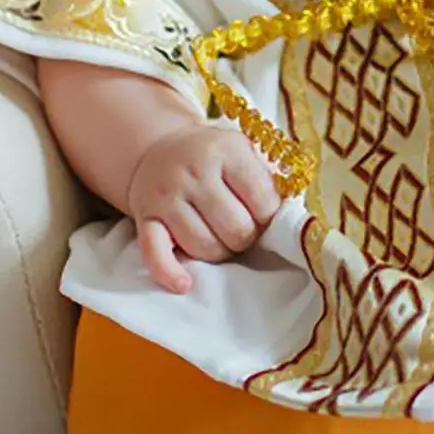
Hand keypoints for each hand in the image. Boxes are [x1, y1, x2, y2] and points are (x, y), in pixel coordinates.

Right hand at [125, 123, 281, 292]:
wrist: (157, 148)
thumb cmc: (212, 157)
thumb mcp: (242, 151)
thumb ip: (267, 179)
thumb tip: (288, 219)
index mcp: (226, 151)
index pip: (262, 201)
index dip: (269, 217)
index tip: (263, 215)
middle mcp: (194, 172)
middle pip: (236, 229)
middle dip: (246, 238)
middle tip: (242, 231)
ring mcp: (167, 196)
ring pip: (204, 246)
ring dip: (219, 253)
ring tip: (221, 240)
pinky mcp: (146, 218)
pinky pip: (156, 253)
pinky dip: (170, 273)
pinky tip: (185, 284)